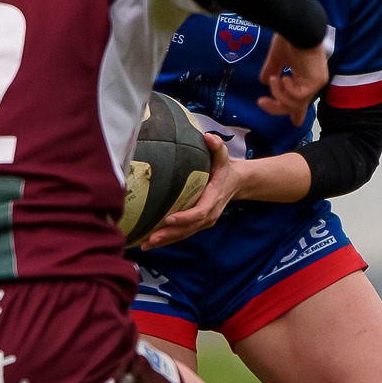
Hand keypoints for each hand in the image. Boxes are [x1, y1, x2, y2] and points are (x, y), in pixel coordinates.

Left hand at [140, 132, 238, 248]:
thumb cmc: (224, 168)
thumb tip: (208, 137)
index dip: (185, 217)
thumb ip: (217, 147)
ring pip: (183, 234)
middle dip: (169, 234)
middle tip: (150, 238)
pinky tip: (149, 243)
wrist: (236, 182)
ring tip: (146, 245)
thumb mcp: (223, 156)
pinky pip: (181, 234)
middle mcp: (209, 215)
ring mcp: (203, 222)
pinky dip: (166, 239)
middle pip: (188, 229)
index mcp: (214, 199)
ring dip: (165, 240)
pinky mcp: (196, 224)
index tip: (169, 219)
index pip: (200, 212)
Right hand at [257, 34, 327, 123]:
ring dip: (279, 93)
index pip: (302, 98)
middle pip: (296, 106)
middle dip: (276, 107)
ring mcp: (315, 83)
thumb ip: (272, 69)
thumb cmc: (289, 37)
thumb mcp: (277, 57)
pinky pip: (297, 97)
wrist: (297, 28)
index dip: (298, 112)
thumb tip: (263, 80)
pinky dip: (286, 90)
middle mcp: (313, 81)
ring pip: (294, 103)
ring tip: (274, 78)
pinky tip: (284, 77)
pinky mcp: (314, 83)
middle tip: (261, 102)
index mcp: (307, 75)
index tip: (295, 123)